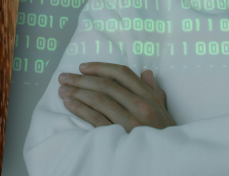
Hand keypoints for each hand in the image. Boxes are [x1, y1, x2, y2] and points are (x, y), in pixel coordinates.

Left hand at [57, 62, 176, 131]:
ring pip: (99, 99)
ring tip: (62, 90)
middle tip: (63, 77)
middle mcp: (141, 106)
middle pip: (105, 85)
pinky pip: (96, 118)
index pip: (122, 74)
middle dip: (81, 79)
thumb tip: (146, 72)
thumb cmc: (163, 134)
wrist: (166, 161)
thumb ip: (154, 91)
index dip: (99, 67)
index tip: (82, 67)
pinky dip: (80, 108)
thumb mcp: (164, 112)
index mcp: (150, 97)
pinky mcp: (121, 135)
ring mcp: (131, 121)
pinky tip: (69, 103)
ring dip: (76, 92)